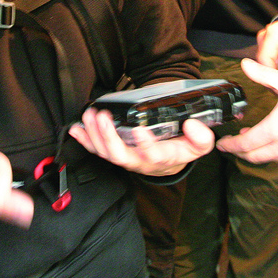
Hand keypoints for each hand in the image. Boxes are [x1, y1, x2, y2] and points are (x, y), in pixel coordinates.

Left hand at [68, 108, 214, 175]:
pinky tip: (76, 129)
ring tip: (89, 116)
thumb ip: (201, 138)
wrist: (169, 161)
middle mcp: (140, 162)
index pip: (153, 156)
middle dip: (109, 137)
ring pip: (105, 153)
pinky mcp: (114, 154)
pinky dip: (85, 140)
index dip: (146, 146)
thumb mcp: (199, 145)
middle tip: (103, 117)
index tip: (139, 130)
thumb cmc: (182, 149)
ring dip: (94, 134)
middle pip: (120, 156)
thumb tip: (192, 125)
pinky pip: (97, 150)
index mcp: (161, 159)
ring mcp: (125, 159)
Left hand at [215, 59, 277, 165]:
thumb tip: (245, 64)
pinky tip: (275, 143)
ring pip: (268, 159)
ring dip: (257, 152)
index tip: (222, 145)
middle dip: (239, 152)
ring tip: (253, 140)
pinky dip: (274, 153)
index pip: (244, 144)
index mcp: (274, 130)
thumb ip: (265, 74)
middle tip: (231, 146)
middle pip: (253, 156)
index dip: (230, 145)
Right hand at [256, 16, 277, 76]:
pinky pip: (266, 64)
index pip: (265, 58)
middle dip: (274, 76)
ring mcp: (262, 43)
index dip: (271, 74)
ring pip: (264, 66)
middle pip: (262, 63)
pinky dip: (275, 70)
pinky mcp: (263, 49)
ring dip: (275, 74)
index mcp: (275, 33)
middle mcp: (265, 36)